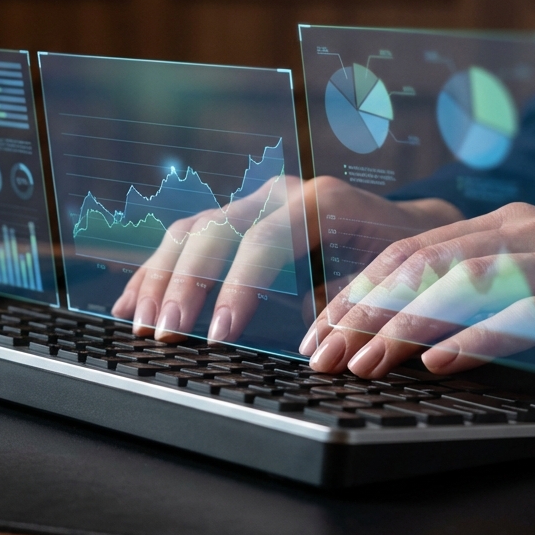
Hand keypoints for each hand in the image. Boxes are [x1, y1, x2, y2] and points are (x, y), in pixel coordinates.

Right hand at [111, 174, 460, 343]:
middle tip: (165, 334)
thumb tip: (307, 341)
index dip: (238, 288)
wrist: (404, 233)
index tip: (219, 336)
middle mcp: (281, 194)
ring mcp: (254, 202)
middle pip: (215, 230)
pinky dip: (157, 273)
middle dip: (184, 285)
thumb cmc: (397, 264)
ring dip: (159, 279)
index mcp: (320, 202)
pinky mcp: (237, 219)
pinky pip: (186, 241)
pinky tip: (131, 304)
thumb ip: (344, 304)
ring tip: (140, 326)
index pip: (264, 240)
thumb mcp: (383, 282)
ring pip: (191, 231)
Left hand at [301, 202, 534, 384]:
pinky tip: (439, 364)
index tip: (320, 331)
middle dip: (365, 309)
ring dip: (406, 325)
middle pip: (426, 263)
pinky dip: (479, 338)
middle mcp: (530, 233)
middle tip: (322, 354)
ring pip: (467, 283)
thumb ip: (488, 299)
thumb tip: (417, 337)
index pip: (415, 252)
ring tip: (364, 363)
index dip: (361, 290)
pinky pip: (529, 314)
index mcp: (509, 228)